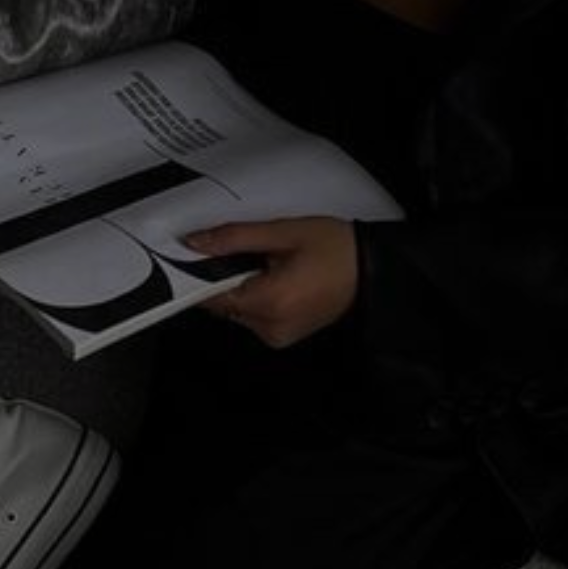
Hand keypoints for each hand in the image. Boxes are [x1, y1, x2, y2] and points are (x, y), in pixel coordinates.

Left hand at [185, 217, 358, 348]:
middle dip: (226, 276)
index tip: (196, 255)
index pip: (211, 295)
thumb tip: (196, 242)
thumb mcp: (284, 232)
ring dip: (242, 287)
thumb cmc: (337, 249)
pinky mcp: (282, 336)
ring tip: (271, 266)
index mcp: (270, 302)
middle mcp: (270, 326)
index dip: (198, 273)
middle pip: (223, 302)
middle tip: (251, 253)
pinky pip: (253, 316)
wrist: (372, 269)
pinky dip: (256, 297)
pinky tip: (277, 280)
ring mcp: (277, 335)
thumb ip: (235, 237)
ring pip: (236, 309)